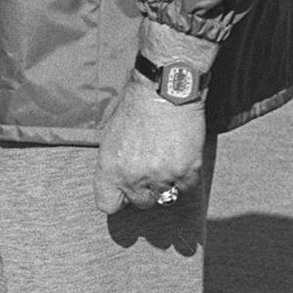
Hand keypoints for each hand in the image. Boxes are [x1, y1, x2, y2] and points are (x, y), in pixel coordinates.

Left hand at [93, 72, 206, 213]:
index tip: (123, 193)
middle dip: (144, 189)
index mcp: (110, 166)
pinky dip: (184, 175)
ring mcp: (161, 177)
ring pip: (165, 196)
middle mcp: (133, 177)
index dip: (116, 198)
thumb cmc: (135, 105)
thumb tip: (117, 178)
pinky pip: (185, 187)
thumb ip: (113, 160)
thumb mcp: (111, 132)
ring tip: (164, 154)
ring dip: (165, 181)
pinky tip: (179, 153)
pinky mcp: (186, 173)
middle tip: (149, 167)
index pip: (107, 204)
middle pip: (141, 203)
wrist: (163, 89)